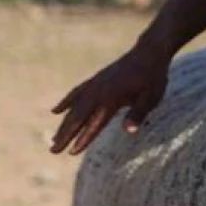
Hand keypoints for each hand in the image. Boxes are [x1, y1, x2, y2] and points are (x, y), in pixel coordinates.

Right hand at [49, 45, 170, 154]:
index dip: (84, 138)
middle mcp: (99, 91)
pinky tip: (56, 111)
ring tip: (53, 139)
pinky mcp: (95, 80)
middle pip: (78, 117)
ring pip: (74, 107)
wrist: (149, 52)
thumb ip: (138, 113)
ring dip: (64, 124)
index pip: (95, 123)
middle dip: (65, 135)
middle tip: (53, 151)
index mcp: (112, 98)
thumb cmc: (153, 77)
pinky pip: (76, 92)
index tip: (71, 152)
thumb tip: (129, 131)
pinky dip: (66, 102)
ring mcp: (95, 84)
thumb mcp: (151, 97)